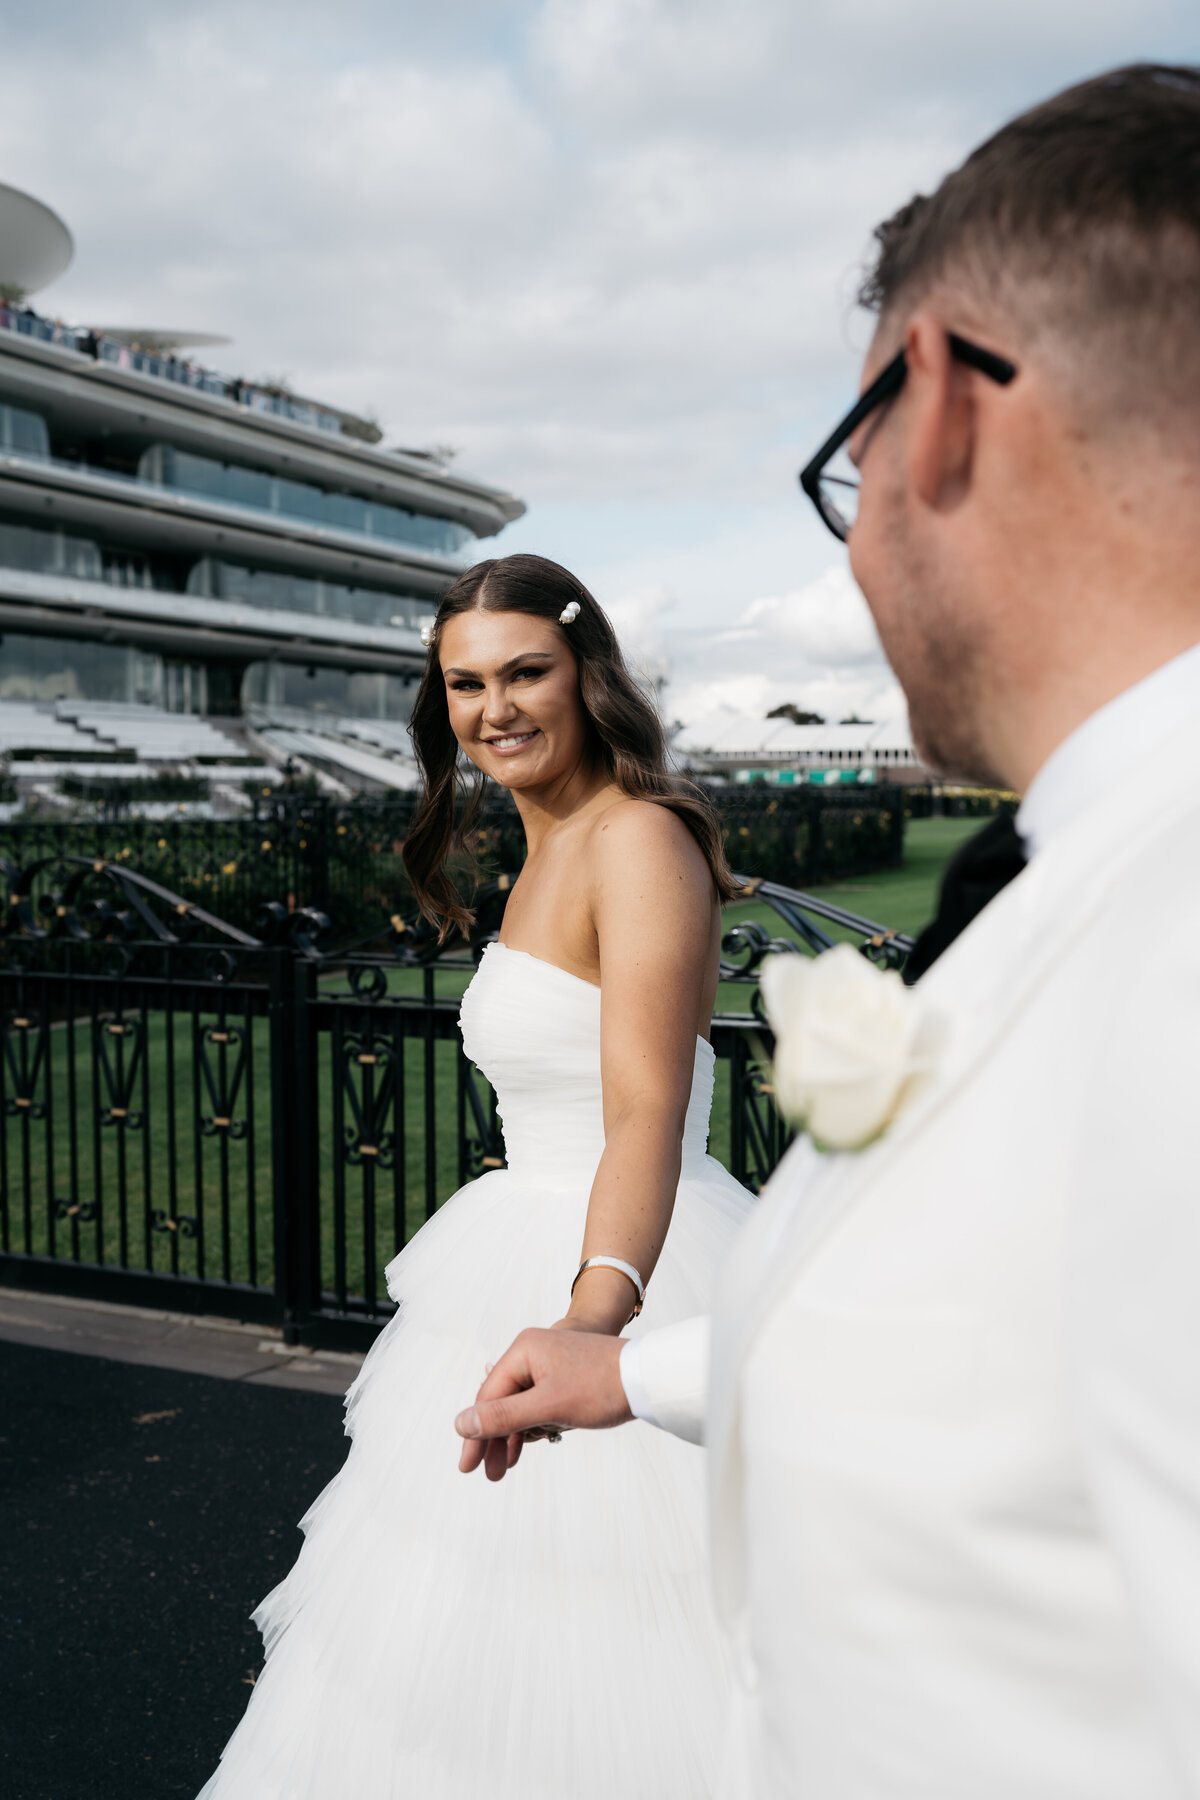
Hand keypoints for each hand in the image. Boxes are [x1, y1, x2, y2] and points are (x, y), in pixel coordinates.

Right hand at [455, 1326, 631, 1482]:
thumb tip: (461, 1424)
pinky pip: (537, 1403)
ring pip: (519, 1405)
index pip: (488, 1397)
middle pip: (501, 1401)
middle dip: (494, 1439)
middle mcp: (532, 1353)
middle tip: (488, 1474)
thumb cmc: (601, 1386)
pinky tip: (524, 1447)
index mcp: (523, 1350)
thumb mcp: (548, 1406)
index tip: (467, 1467)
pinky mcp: (564, 1376)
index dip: (476, 1434)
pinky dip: (531, 1425)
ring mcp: (549, 1364)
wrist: (648, 1376)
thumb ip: (504, 1416)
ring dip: (512, 1436)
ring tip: (503, 1470)